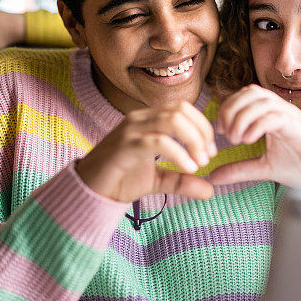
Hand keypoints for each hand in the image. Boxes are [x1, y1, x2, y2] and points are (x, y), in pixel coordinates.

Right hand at [75, 101, 217, 201]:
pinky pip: (158, 141)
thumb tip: (210, 190)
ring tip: (199, 163)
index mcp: (148, 120)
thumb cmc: (120, 180)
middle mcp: (139, 119)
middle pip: (181, 111)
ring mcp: (131, 130)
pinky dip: (179, 154)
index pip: (183, 108)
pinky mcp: (124, 146)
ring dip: (193, 140)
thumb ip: (182, 181)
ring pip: (172, 121)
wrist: (89, 192)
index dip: (203, 126)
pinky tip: (189, 169)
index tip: (211, 152)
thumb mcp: (158, 180)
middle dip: (201, 133)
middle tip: (208, 158)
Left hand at [210, 85, 300, 187]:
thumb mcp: (263, 168)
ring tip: (236, 139)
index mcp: (272, 113)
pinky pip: (273, 116)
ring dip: (242, 117)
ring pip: (260, 101)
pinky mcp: (296, 126)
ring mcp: (290, 115)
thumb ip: (239, 169)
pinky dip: (256, 126)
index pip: (245, 95)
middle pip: (250, 92)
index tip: (221, 131)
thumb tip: (213, 176)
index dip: (228, 108)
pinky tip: (249, 140)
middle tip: (226, 133)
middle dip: (231, 109)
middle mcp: (281, 108)